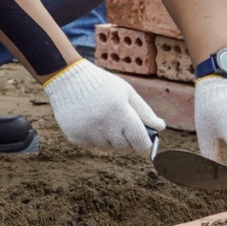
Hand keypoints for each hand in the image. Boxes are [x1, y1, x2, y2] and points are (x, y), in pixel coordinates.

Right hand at [42, 59, 162, 158]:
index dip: (145, 146)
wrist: (66, 77)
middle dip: (126, 140)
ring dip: (108, 139)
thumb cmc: (101, 84)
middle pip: (124, 147)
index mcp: (121, 112)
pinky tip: (88, 121)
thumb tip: (160, 127)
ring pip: (107, 148)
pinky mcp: (74, 136)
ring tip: (102, 120)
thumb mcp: (126, 91)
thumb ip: (144, 111)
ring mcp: (88, 132)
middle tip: (120, 126)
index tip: (146, 145)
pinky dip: (92, 138)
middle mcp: (105, 125)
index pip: (140, 141)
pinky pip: (91, 145)